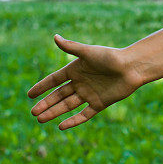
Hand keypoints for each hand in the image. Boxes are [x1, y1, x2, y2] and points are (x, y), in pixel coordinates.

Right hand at [27, 34, 141, 130]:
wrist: (132, 67)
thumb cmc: (111, 57)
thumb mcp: (89, 53)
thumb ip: (71, 47)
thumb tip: (55, 37)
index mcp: (76, 69)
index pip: (55, 80)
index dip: (42, 86)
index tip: (29, 95)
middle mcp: (81, 82)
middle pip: (59, 95)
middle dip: (46, 104)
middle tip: (33, 113)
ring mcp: (89, 94)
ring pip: (68, 105)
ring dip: (54, 112)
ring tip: (40, 119)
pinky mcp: (99, 103)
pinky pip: (84, 114)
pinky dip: (73, 121)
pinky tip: (61, 126)